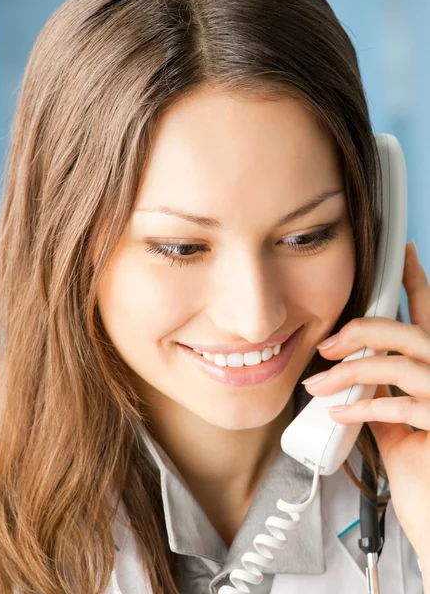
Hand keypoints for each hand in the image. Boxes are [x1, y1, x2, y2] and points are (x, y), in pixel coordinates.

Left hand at [301, 241, 429, 562]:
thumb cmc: (426, 483)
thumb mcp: (401, 429)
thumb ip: (384, 397)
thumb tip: (355, 379)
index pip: (428, 317)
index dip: (415, 283)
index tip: (403, 254)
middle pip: (410, 331)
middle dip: (363, 330)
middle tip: (327, 344)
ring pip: (400, 363)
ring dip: (350, 372)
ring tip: (318, 386)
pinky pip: (399, 406)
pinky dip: (362, 406)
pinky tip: (338, 413)